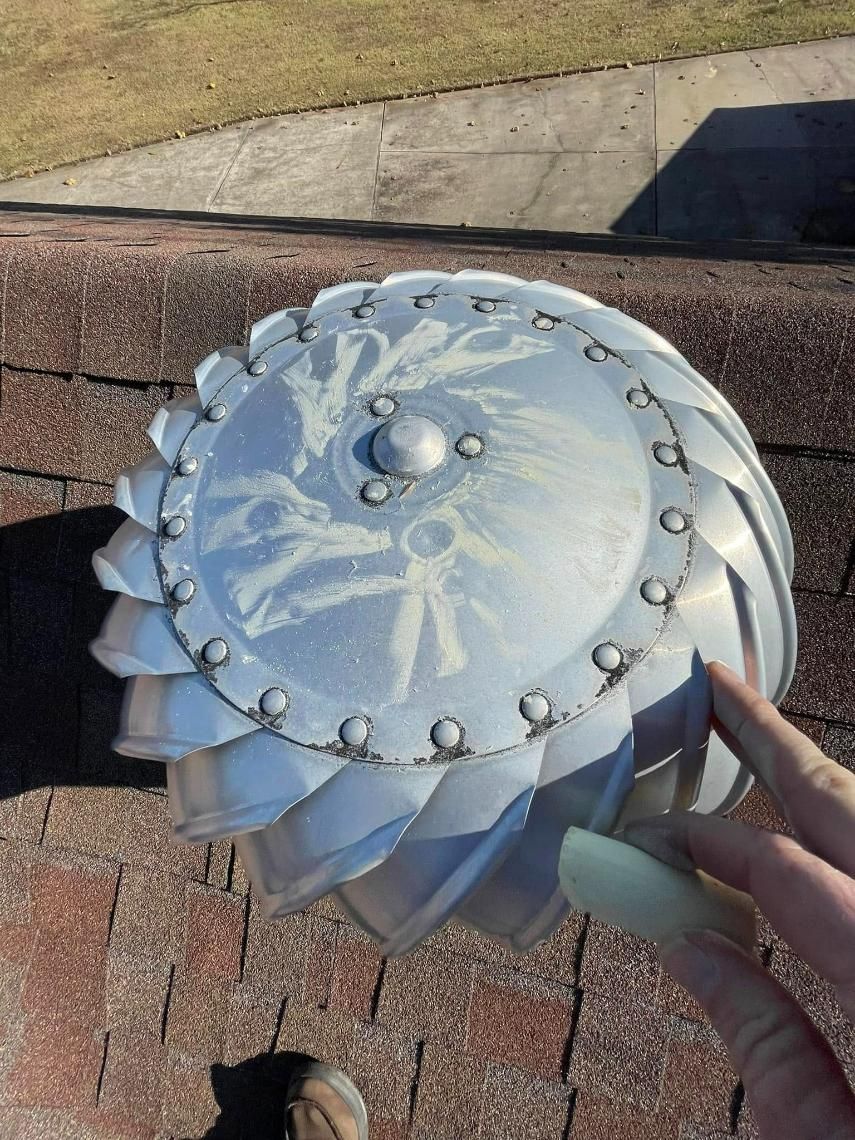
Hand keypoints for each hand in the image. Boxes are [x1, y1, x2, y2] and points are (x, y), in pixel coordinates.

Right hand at [623, 661, 854, 1139]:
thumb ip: (760, 1036)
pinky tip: (821, 825)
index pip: (787, 877)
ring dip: (824, 784)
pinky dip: (853, 841)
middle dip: (778, 746)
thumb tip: (683, 940)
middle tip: (716, 688)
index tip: (645, 840)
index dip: (706, 845)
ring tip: (762, 736)